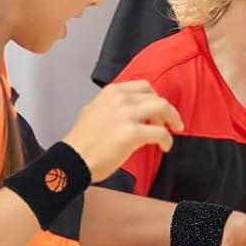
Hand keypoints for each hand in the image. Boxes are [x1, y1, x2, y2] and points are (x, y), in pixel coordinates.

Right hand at [62, 79, 183, 181]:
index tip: (158, 109)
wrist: (73, 159)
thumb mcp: (92, 111)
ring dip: (172, 119)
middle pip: (156, 97)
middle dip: (166, 110)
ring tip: (172, 132)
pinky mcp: (133, 133)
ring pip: (163, 108)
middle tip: (169, 123)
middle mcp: (120, 99)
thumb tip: (126, 112)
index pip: (143, 87)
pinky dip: (167, 139)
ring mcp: (127, 115)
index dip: (155, 98)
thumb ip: (110, 106)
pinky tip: (164, 146)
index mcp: (111, 92)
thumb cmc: (81, 142)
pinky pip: (160, 132)